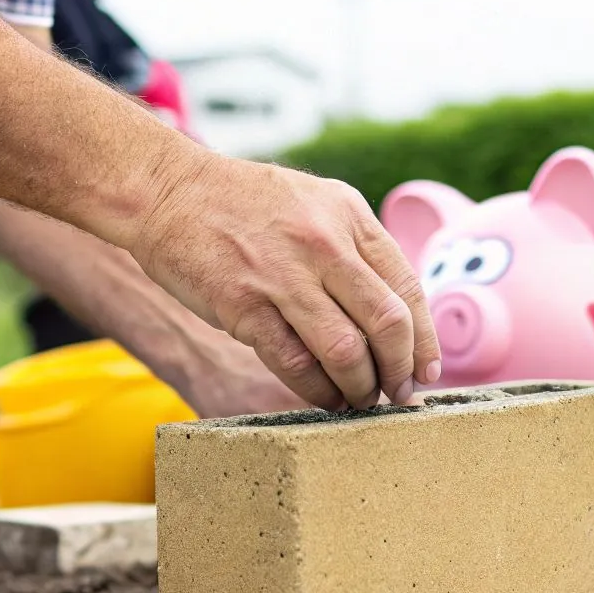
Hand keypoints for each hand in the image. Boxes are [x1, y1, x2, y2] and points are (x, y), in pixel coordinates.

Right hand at [126, 152, 441, 411]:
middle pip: (387, 324)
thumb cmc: (243, 205)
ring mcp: (283, 275)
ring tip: (360, 401)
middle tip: (397, 395)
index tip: (425, 371)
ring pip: (346, 351)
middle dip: (399, 371)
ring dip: (361, 388)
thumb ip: (353, 248)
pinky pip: (295, 363)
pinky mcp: (244, 306)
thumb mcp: (313, 203)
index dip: (425, 340)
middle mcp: (323, 243)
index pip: (407, 288)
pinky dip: (318, 390)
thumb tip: (394, 315)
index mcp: (349, 215)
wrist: (167, 191)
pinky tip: (324, 397)